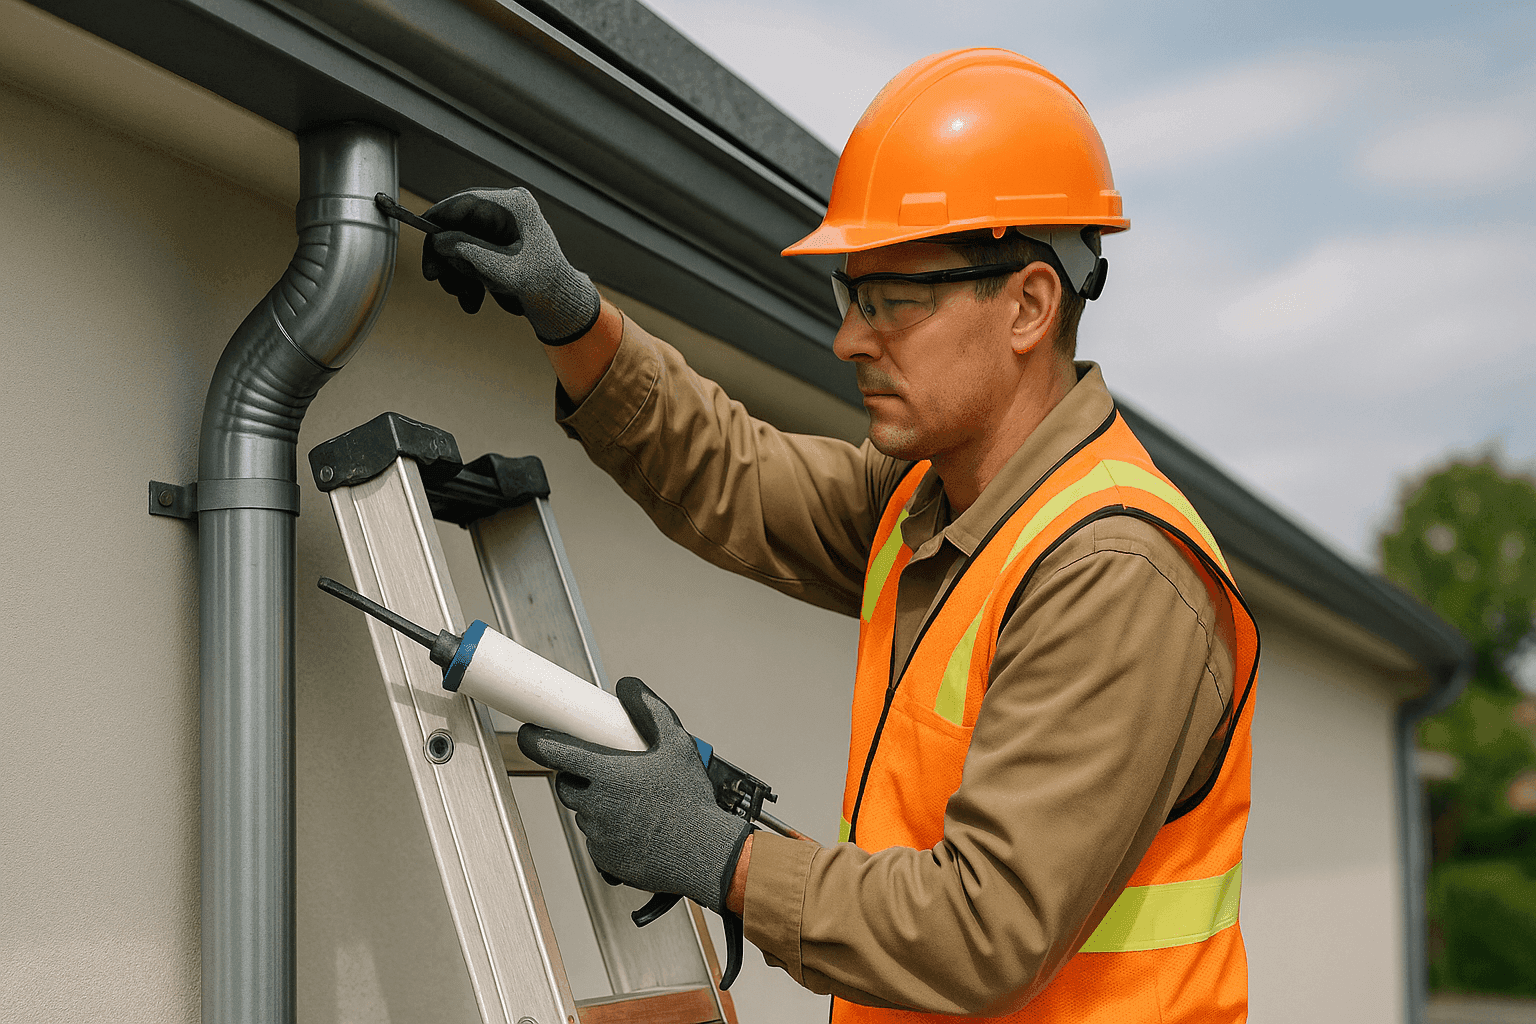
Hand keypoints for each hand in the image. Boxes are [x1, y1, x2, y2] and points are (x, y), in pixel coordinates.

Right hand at [421, 187, 601, 344]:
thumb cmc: (541, 283)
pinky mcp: (498, 242)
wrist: (561, 302)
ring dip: (457, 273)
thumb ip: (467, 251)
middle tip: (435, 278)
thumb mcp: (500, 269)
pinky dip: (467, 276)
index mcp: (514, 205)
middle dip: (447, 256)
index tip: (421, 231)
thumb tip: (436, 240)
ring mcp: (502, 225)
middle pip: (460, 223)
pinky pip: (471, 253)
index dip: (439, 217)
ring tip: (466, 300)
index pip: (466, 201)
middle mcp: (507, 209)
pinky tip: (473, 300)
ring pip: (462, 241)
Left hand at [517, 677, 752, 913]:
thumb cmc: (691, 800)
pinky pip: (596, 841)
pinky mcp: (604, 859)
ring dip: (597, 805)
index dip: (535, 740)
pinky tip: (637, 829)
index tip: (529, 733)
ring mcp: (598, 835)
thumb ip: (649, 709)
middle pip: (567, 784)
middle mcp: (595, 805)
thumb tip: (628, 686)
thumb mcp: (677, 744)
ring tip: (634, 804)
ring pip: (583, 813)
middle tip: (609, 774)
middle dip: (579, 776)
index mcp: (607, 773)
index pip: (554, 751)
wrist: (705, 854)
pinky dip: (610, 833)